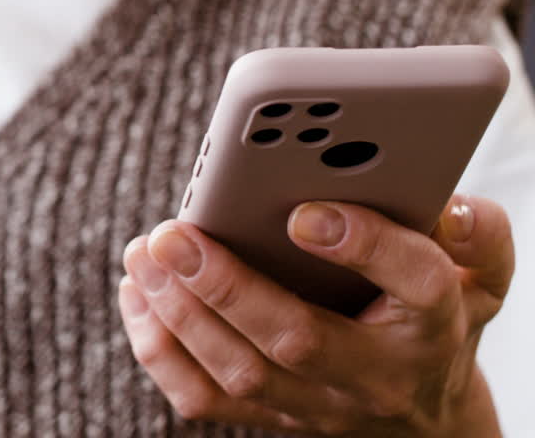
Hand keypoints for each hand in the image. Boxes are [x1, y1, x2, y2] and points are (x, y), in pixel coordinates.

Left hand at [119, 195, 513, 436]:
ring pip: (240, 372)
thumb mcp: (480, 273)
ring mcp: (319, 405)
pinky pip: (204, 399)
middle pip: (298, 338)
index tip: (304, 212)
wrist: (425, 416)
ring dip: (180, 312)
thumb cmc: (439, 317)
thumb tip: (445, 204)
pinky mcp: (272, 418)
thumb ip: (477, 233)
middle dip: (226, 285)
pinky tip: (139, 293)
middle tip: (174, 234)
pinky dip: (159, 348)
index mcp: (434, 322)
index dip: (363, 243)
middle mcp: (375, 374)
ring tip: (146, 254)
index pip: (416, 282)